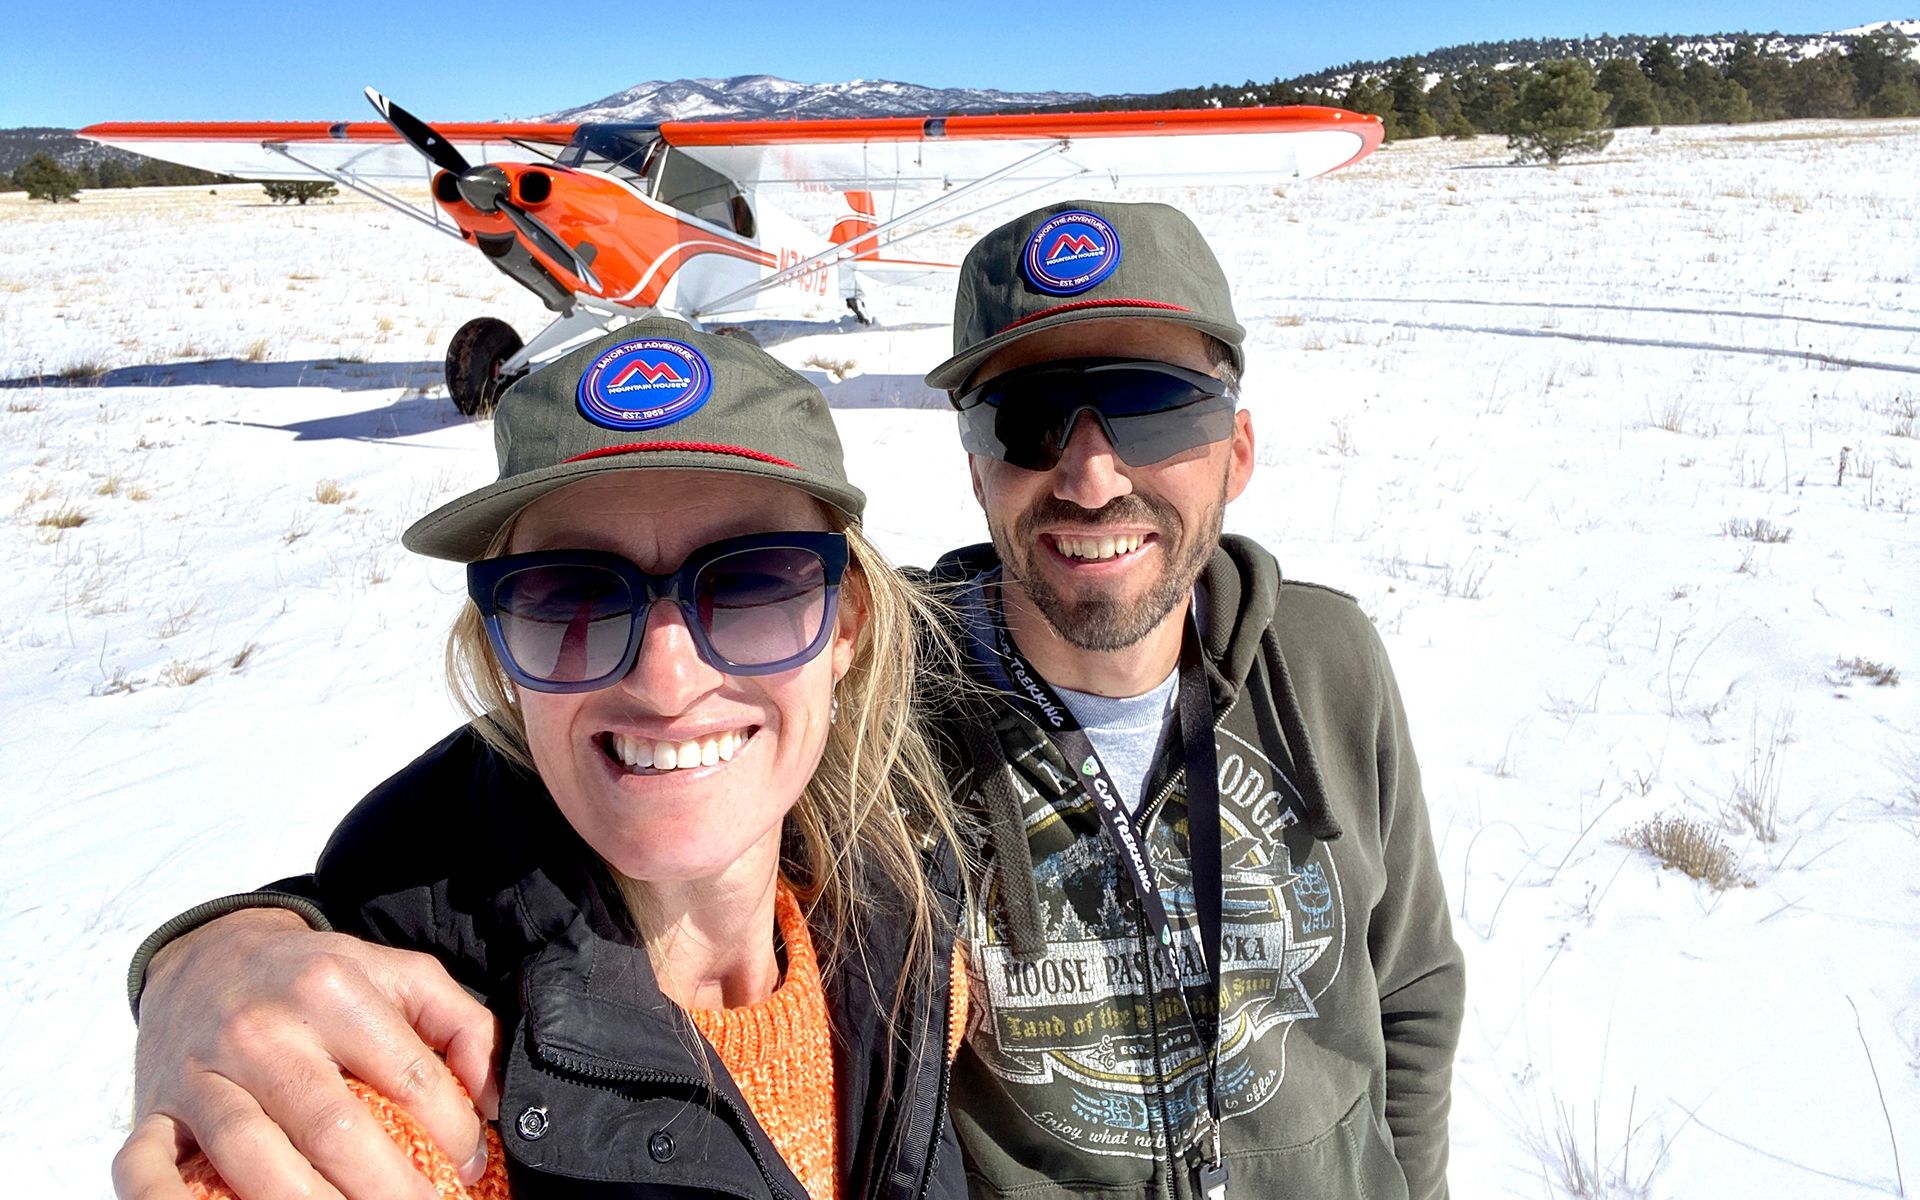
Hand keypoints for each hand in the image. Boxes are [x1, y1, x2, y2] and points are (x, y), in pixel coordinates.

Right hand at [111, 908, 501, 1199]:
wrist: (207, 954)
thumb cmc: (314, 977)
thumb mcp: (397, 974)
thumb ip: (460, 1024)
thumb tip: (494, 1098)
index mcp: (330, 989)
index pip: (408, 1077)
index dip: (452, 1130)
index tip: (470, 1164)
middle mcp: (262, 1031)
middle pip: (333, 1130)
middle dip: (390, 1189)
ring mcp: (201, 1074)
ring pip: (253, 1160)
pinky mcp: (152, 1111)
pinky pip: (146, 1171)